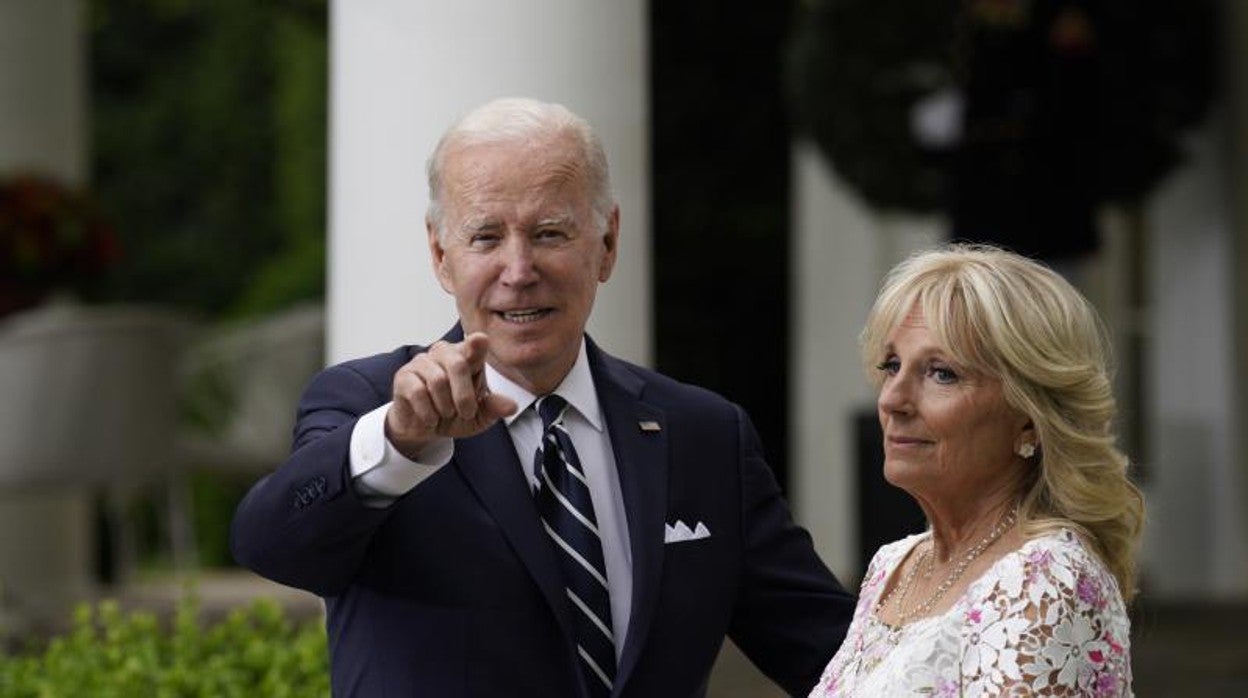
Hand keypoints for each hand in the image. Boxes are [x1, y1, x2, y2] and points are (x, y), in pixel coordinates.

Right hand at [385, 332, 517, 458]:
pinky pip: (418, 392)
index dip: (477, 343)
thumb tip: (511, 406)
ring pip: (438, 380)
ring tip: (445, 414)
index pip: (475, 345)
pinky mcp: (403, 376)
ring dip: (445, 406)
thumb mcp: (478, 417)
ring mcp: (422, 362)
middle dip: (464, 395)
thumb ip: (493, 409)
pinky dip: (428, 412)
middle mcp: (444, 353)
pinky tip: (430, 418)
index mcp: (467, 357)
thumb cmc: (454, 415)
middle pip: (458, 364)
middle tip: (466, 413)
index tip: (480, 340)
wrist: (425, 428)